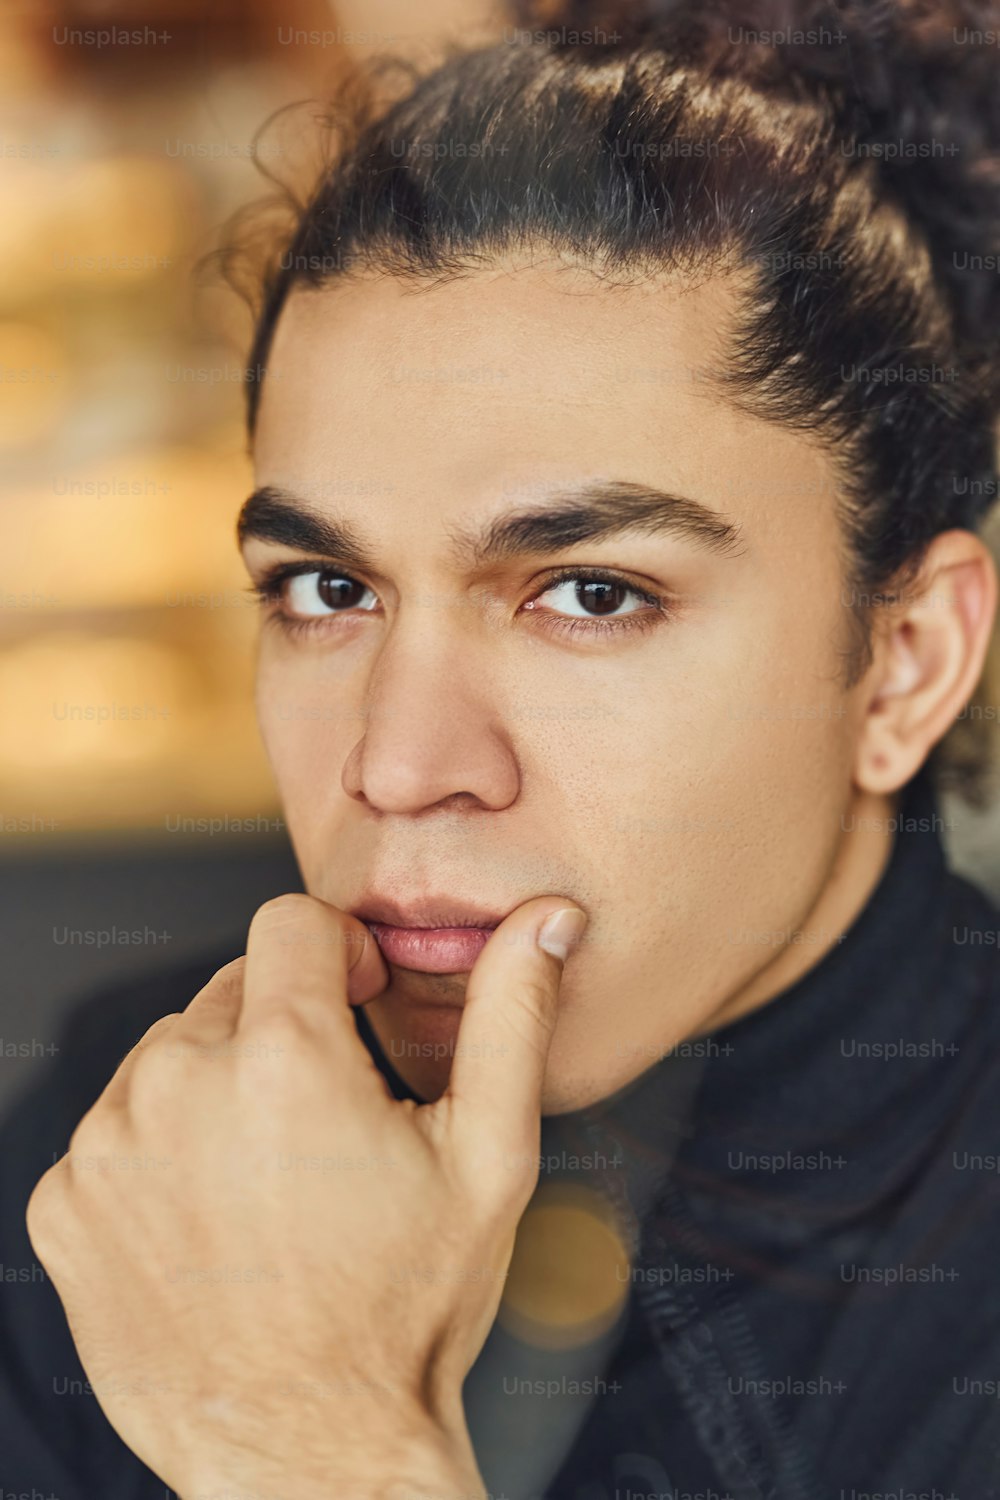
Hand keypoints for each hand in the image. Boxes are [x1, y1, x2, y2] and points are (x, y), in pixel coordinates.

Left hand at [25, 891, 586, 1499]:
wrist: (312, 1456)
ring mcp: (108, 1148)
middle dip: (282, 1028)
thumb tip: (547, 921)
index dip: (339, 954)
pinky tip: (213, 1220)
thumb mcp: (490, 1158)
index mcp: (286, 1056)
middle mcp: (178, 1084)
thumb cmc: (408, 1309)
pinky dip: (159, 1153)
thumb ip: (511, 1016)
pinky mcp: (66, 1205)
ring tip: (272, 1180)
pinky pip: (115, 1132)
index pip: (292, 922)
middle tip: (328, 1124)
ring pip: (170, 1056)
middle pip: (231, 989)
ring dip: (217, 1088)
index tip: (358, 1005)